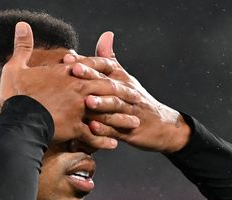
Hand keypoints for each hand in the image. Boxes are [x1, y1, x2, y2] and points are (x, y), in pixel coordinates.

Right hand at [0, 22, 141, 149]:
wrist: (19, 119)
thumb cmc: (16, 93)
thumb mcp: (16, 66)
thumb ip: (23, 45)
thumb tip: (22, 25)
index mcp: (67, 74)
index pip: (91, 65)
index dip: (104, 65)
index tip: (115, 67)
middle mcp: (78, 90)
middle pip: (107, 88)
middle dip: (123, 92)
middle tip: (136, 96)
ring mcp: (79, 110)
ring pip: (106, 113)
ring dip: (121, 118)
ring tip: (134, 122)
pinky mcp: (75, 128)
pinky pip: (94, 136)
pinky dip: (104, 141)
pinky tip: (114, 145)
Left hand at [63, 32, 190, 152]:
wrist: (163, 126)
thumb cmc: (138, 101)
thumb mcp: (125, 79)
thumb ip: (110, 59)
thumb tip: (105, 35)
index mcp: (122, 81)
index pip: (104, 67)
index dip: (86, 62)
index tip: (68, 57)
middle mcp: (126, 94)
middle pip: (108, 83)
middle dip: (91, 77)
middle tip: (74, 71)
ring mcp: (128, 113)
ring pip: (115, 107)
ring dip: (101, 103)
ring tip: (87, 101)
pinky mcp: (129, 131)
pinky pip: (116, 130)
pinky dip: (105, 129)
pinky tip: (93, 128)